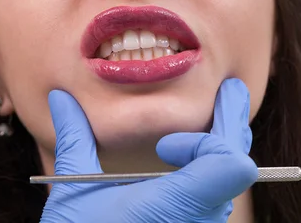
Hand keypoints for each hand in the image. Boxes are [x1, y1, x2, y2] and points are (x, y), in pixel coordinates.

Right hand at [41, 78, 256, 222]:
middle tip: (230, 93)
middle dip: (231, 125)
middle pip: (238, 167)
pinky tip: (190, 168)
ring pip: (231, 187)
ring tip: (208, 129)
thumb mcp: (75, 194)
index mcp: (171, 208)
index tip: (167, 143)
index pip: (232, 165)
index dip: (215, 137)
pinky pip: (216, 204)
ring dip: (221, 153)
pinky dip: (213, 177)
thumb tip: (62, 98)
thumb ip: (76, 139)